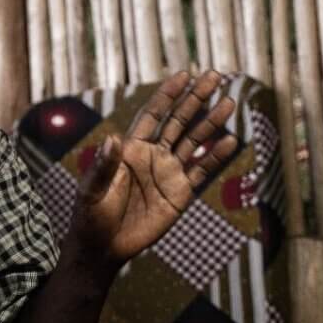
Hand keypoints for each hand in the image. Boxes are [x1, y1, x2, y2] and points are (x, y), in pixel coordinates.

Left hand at [68, 70, 237, 268]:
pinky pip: (202, 171)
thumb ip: (104, 166)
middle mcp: (152, 155)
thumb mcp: (92, 190)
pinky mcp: (180, 194)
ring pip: (194, 141)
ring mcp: (168, 173)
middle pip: (178, 121)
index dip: (168, 94)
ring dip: (212, 122)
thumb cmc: (91, 215)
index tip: (184, 74)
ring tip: (230, 102)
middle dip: (196, 98)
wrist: (104, 247)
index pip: (153, 114)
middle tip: (215, 76)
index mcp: (130, 148)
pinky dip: (217, 156)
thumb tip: (113, 139)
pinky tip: (232, 140)